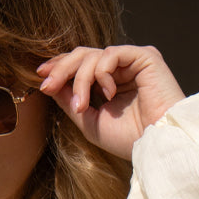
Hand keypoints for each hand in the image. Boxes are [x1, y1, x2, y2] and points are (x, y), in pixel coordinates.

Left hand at [37, 45, 184, 160]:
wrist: (157, 144)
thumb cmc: (129, 139)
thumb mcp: (91, 122)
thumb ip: (71, 102)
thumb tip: (51, 86)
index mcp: (112, 83)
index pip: (81, 66)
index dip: (60, 68)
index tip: (41, 77)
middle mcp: (122, 69)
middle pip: (83, 55)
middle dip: (62, 69)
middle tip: (47, 85)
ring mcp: (133, 61)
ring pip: (93, 55)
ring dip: (81, 80)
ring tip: (82, 104)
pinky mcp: (144, 56)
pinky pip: (111, 54)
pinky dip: (102, 73)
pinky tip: (109, 93)